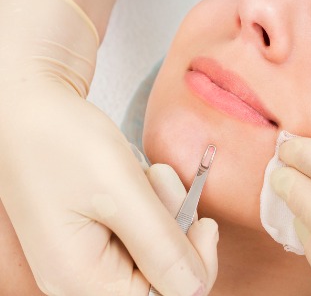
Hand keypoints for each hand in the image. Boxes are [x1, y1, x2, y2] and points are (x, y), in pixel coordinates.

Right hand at [0, 0, 216, 294]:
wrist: (30, 107)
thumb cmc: (63, 143)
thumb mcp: (121, 194)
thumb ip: (161, 248)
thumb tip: (197, 288)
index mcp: (82, 279)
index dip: (194, 267)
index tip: (205, 226)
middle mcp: (83, 275)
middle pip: (161, 273)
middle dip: (174, 227)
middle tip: (160, 184)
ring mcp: (90, 251)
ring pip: (157, 246)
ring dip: (164, 207)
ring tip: (144, 173)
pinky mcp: (99, 228)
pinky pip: (143, 226)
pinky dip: (151, 200)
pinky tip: (136, 175)